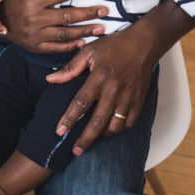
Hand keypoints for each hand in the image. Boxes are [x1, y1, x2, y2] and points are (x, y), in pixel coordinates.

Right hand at [0, 0, 106, 52]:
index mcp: (33, 0)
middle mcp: (34, 18)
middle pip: (66, 15)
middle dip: (88, 13)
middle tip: (104, 11)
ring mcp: (35, 35)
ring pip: (64, 34)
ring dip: (84, 31)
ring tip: (100, 28)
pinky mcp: (36, 47)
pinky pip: (56, 48)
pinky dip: (71, 46)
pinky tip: (84, 41)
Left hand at [46, 23, 156, 155]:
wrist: (144, 43)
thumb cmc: (115, 45)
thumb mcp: (89, 51)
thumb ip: (70, 67)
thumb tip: (51, 79)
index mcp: (100, 77)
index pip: (81, 102)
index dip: (69, 119)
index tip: (60, 132)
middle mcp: (114, 89)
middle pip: (97, 121)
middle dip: (85, 139)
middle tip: (75, 151)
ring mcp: (128, 97)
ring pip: (115, 125)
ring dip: (102, 135)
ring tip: (92, 138)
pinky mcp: (138, 100)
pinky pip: (129, 122)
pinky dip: (119, 129)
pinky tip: (110, 129)